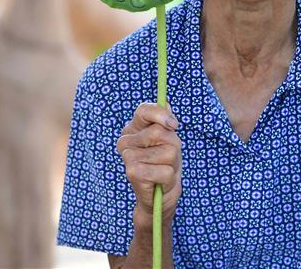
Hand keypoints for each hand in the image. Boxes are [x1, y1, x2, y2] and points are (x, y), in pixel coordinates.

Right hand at [116, 102, 182, 223]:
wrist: (159, 196)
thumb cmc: (165, 164)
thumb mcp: (169, 140)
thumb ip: (166, 122)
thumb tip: (166, 104)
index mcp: (134, 128)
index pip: (144, 110)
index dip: (160, 114)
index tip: (174, 125)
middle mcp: (126, 140)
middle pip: (160, 132)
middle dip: (173, 147)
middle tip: (167, 159)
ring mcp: (128, 156)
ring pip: (167, 152)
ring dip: (172, 164)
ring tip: (163, 171)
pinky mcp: (132, 172)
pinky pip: (165, 170)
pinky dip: (169, 178)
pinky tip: (159, 183)